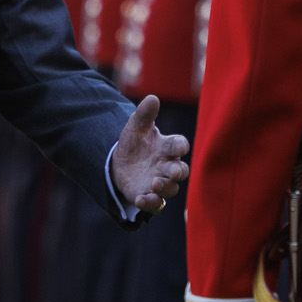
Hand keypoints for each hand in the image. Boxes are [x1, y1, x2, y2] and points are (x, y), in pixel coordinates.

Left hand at [113, 95, 192, 213]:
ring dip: (164, 187)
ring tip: (153, 183)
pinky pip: (155, 203)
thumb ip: (144, 114)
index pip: (179, 145)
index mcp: (167, 147)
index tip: (180, 146)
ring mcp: (159, 182)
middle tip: (171, 172)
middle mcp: (167, 166)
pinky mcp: (148, 195)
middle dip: (178, 172)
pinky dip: (150, 203)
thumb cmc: (135, 142)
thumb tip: (152, 98)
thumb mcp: (136, 126)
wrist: (120, 161)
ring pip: (171, 189)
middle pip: (181, 171)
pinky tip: (141, 199)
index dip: (181, 146)